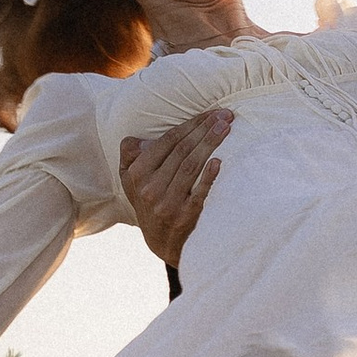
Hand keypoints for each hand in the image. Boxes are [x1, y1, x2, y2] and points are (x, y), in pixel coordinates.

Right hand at [119, 108, 230, 264]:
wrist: (161, 242)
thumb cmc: (149, 201)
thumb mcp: (131, 179)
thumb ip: (130, 155)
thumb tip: (141, 139)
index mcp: (137, 174)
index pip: (167, 141)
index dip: (191, 124)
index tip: (210, 114)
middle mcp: (150, 188)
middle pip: (182, 150)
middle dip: (205, 129)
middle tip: (225, 115)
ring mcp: (167, 203)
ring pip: (191, 166)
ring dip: (210, 143)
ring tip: (226, 128)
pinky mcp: (184, 217)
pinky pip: (198, 193)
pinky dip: (208, 176)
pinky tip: (219, 161)